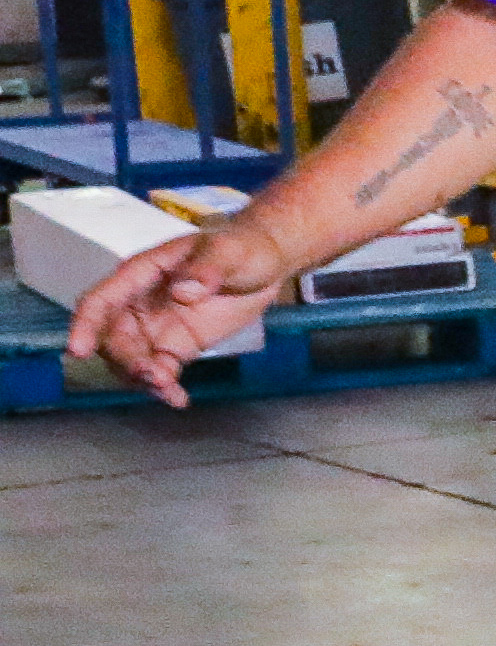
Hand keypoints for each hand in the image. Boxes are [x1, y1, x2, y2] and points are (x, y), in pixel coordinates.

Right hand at [60, 220, 280, 408]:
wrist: (267, 263)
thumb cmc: (240, 246)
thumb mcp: (227, 250)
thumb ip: (206, 268)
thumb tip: (183, 292)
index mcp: (140, 275)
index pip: (101, 301)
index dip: (85, 325)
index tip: (78, 350)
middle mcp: (138, 304)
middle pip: (112, 338)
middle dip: (125, 360)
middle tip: (153, 375)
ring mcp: (155, 328)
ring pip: (131, 360)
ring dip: (142, 378)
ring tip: (169, 391)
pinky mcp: (176, 347)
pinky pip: (160, 371)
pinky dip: (164, 387)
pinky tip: (178, 400)